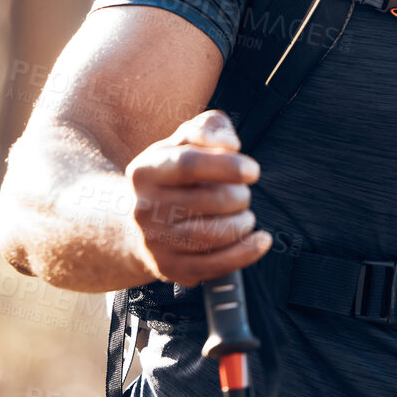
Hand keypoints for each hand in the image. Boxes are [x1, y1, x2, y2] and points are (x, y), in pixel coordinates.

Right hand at [125, 110, 270, 286]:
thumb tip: (229, 144)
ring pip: (215, 235)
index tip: (252, 170)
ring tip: (244, 215)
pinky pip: (216, 265)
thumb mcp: (181, 142)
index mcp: (145, 170)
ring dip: (243, 223)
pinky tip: (261, 240)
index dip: (228, 166)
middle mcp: (144, 207)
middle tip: (242, 194)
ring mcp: (155, 242)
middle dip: (240, 196)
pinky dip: (247, 252)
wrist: (136, 223)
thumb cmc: (172, 176)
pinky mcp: (169, 268)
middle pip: (209, 201)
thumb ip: (208, 128)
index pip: (189, 164)